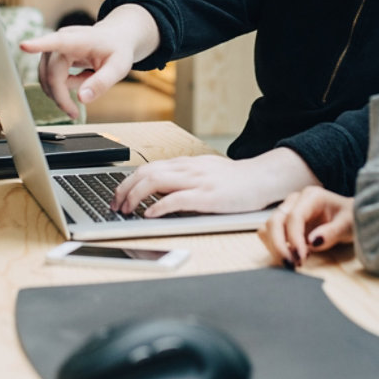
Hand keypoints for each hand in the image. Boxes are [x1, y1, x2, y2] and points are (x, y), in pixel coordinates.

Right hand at [19, 5, 159, 120]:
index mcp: (79, 40)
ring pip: (47, 79)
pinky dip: (64, 85)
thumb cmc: (117, 50)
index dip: (39, 45)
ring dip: (64, 89)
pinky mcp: (50, 56)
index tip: (24, 45)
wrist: (114, 38)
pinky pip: (50, 78)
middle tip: (74, 113)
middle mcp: (61, 41)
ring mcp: (53, 48)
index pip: (57, 42)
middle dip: (61, 97)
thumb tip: (81, 99)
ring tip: (88, 80)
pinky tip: (81, 78)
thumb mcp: (119, 67)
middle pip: (51, 75)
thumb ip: (101, 83)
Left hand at [111, 149, 319, 216]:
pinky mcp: (208, 197)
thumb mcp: (204, 171)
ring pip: (155, 182)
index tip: (117, 195)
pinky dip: (158, 207)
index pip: (147, 168)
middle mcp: (188, 169)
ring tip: (127, 210)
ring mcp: (197, 181)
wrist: (262, 178)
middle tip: (116, 205)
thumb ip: (183, 177)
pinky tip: (149, 214)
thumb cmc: (235, 180)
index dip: (127, 181)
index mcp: (185, 164)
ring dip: (135, 197)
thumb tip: (158, 190)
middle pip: (145, 173)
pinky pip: (176, 199)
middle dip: (125, 190)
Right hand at [259, 187, 354, 267]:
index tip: (302, 258)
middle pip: (274, 221)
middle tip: (292, 264)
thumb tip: (312, 242)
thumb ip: (332, 232)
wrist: (349, 217)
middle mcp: (295, 200)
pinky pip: (269, 234)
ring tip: (293, 262)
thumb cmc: (350, 218)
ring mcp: (287, 210)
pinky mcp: (283, 222)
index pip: (294, 217)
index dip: (295, 239)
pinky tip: (292, 256)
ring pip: (267, 228)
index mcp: (312, 196)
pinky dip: (275, 247)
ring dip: (275, 247)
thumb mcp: (348, 224)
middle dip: (279, 245)